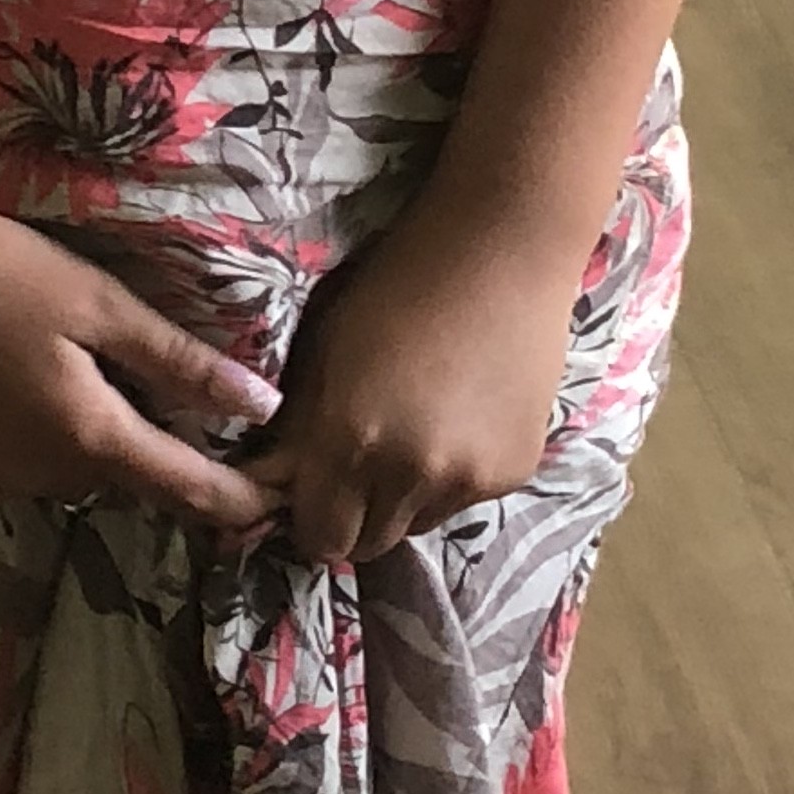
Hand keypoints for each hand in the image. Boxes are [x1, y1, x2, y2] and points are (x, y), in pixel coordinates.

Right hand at [0, 181, 281, 534]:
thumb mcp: (100, 303)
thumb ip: (180, 362)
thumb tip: (263, 406)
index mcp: (87, 436)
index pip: (181, 488)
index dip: (232, 500)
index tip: (273, 503)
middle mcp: (36, 475)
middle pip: (118, 479)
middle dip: (147, 452)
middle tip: (163, 397)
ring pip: (61, 475)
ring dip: (84, 445)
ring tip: (79, 378)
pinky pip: (9, 467)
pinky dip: (29, 440)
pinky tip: (13, 383)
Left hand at [240, 192, 581, 562]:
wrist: (501, 248)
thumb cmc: (397, 281)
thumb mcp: (326, 350)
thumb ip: (304, 428)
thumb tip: (279, 482)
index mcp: (349, 439)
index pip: (318, 537)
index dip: (311, 517)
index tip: (313, 492)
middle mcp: (408, 474)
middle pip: (367, 545)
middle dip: (354, 517)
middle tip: (358, 467)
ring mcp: (468, 480)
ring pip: (417, 524)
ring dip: (405, 499)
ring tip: (415, 432)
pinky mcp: (515, 472)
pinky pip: (465, 500)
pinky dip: (454, 477)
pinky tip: (461, 418)